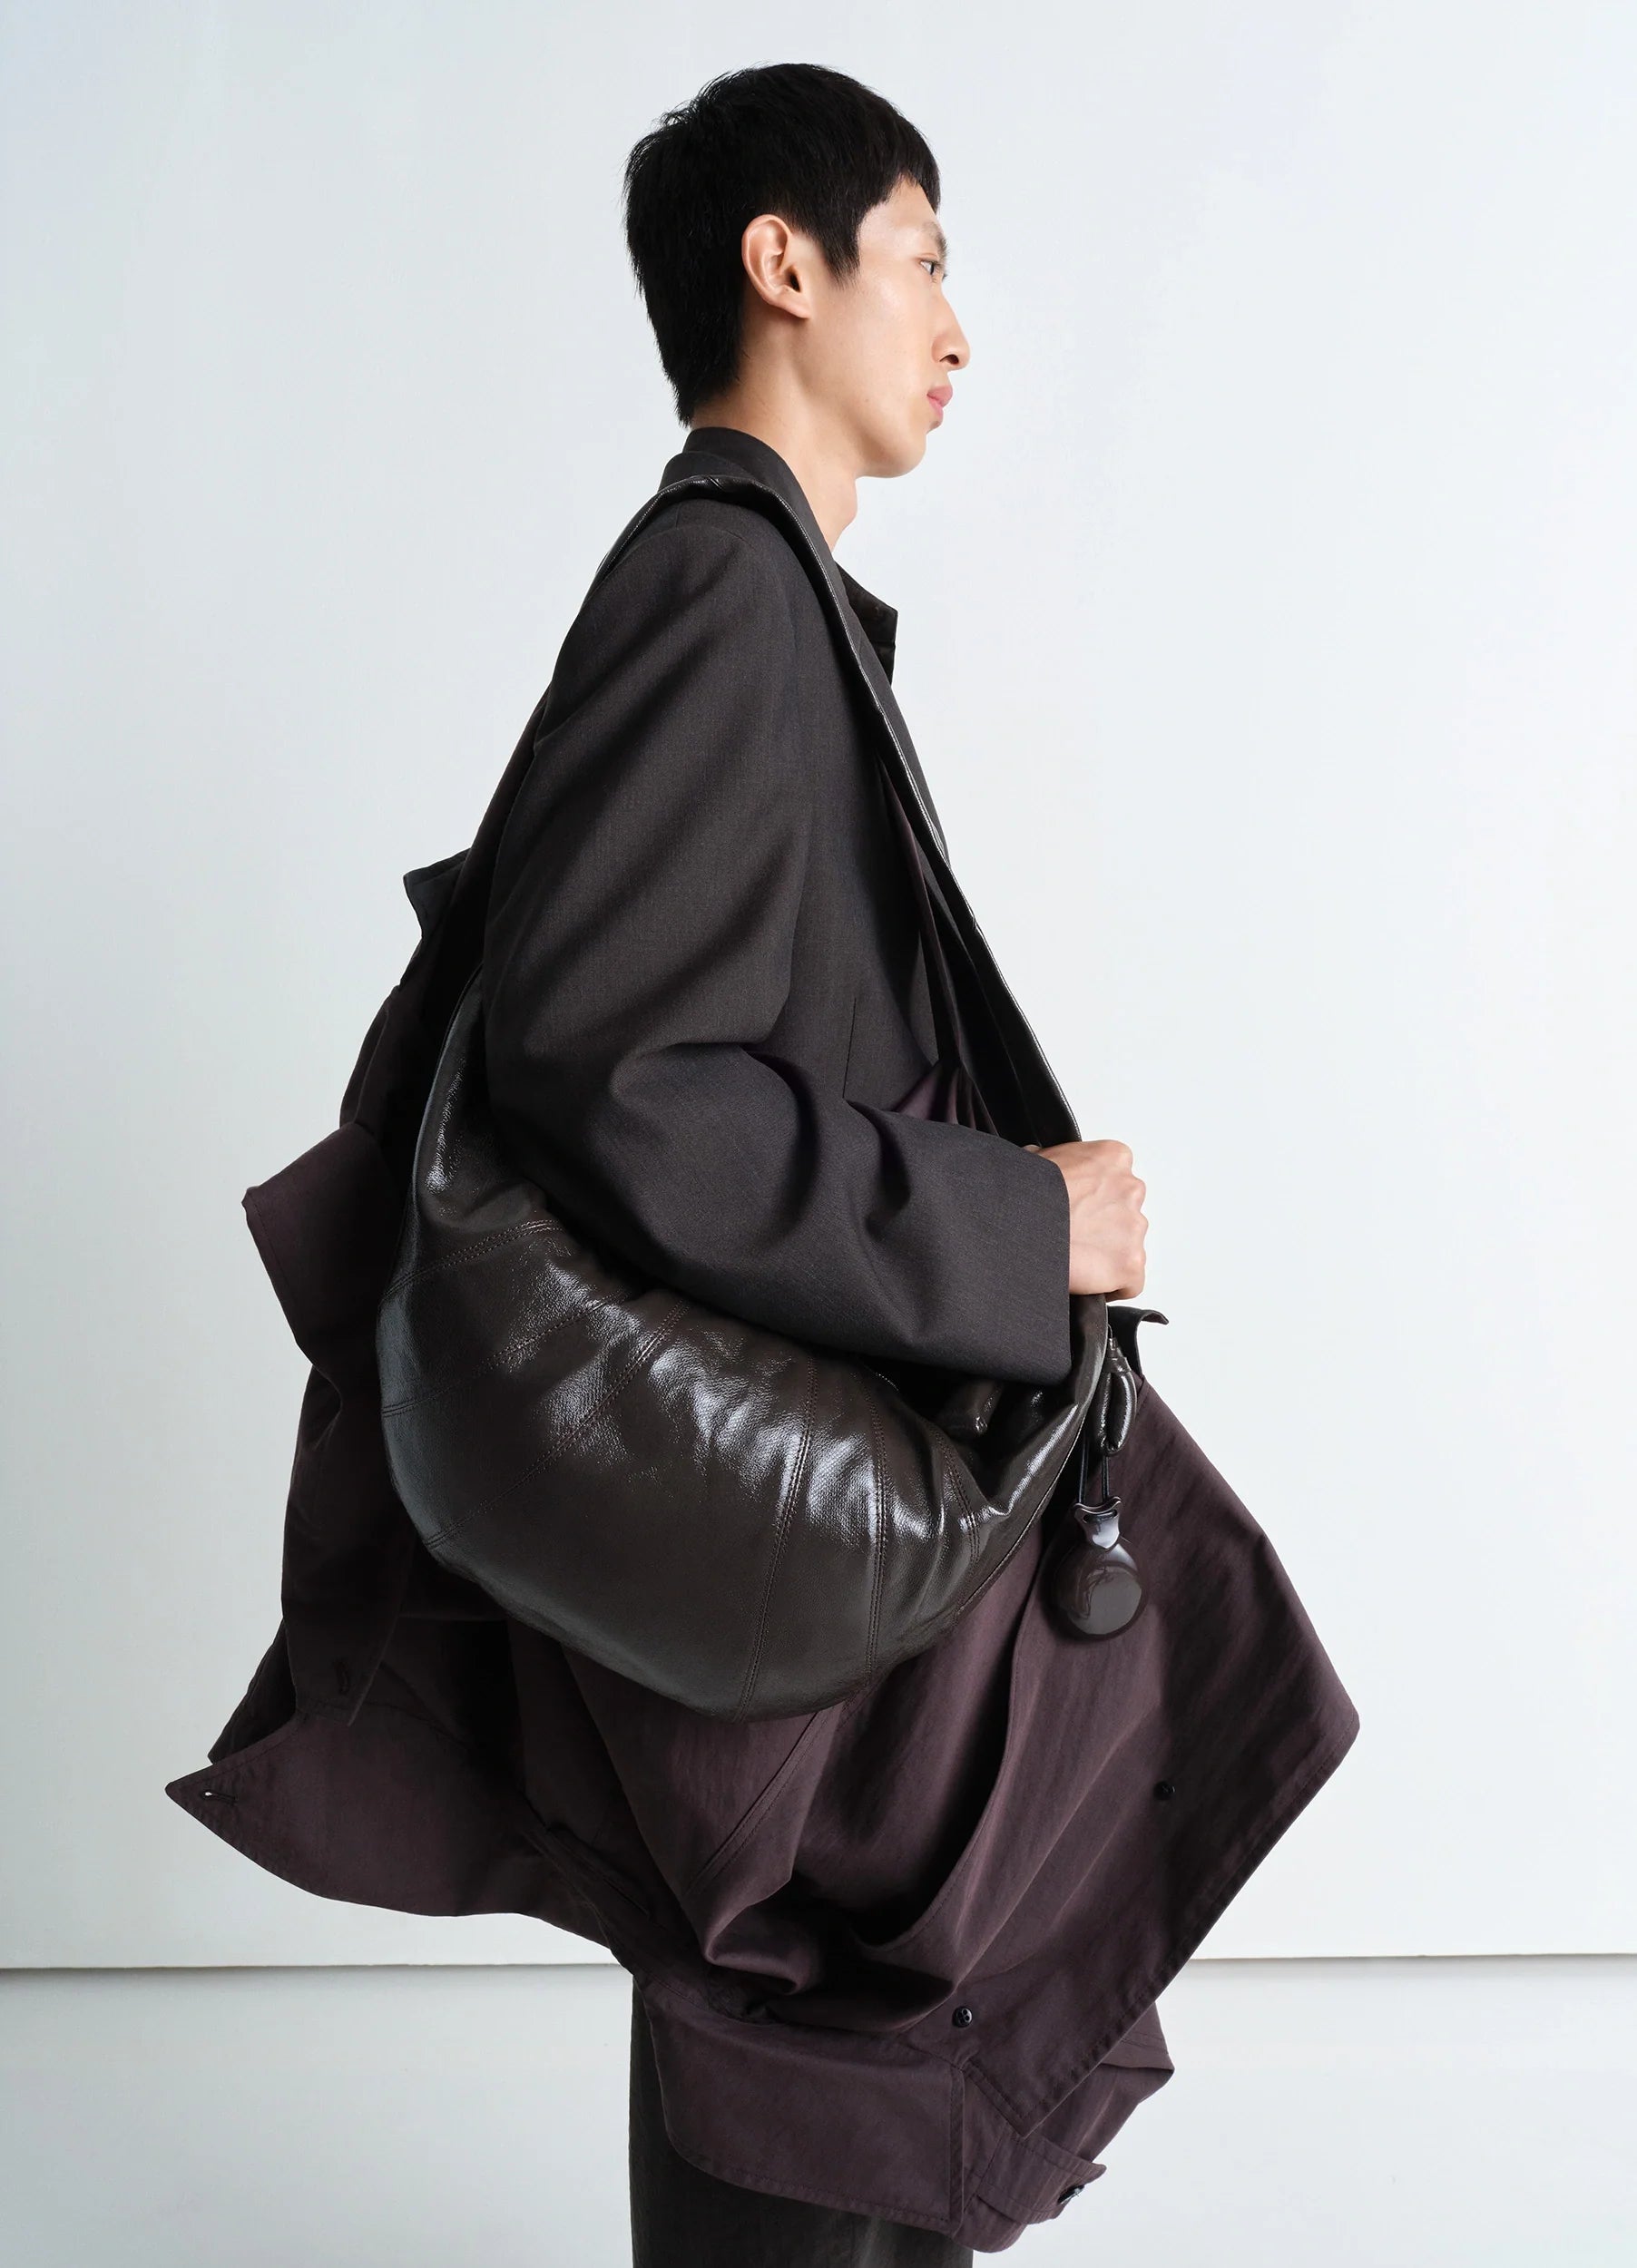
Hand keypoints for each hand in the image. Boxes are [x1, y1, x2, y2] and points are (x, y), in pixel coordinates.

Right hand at [1024, 1139, 1146, 1298]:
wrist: (1019, 1223)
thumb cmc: (1025, 1193)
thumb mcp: (1039, 1160)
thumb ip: (1060, 1163)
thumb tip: (1050, 1170)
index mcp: (1113, 1158)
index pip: (1115, 1181)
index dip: (1094, 1200)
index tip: (1076, 1211)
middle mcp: (1131, 1189)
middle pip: (1124, 1214)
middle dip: (1102, 1228)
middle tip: (1073, 1236)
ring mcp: (1134, 1227)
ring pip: (1128, 1247)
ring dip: (1106, 1255)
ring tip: (1074, 1258)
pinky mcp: (1131, 1263)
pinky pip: (1131, 1282)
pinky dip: (1112, 1286)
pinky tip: (1087, 1280)